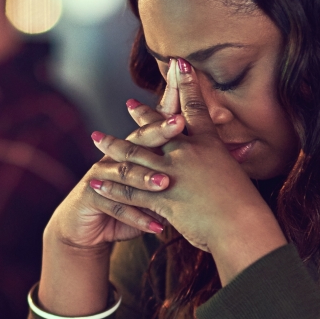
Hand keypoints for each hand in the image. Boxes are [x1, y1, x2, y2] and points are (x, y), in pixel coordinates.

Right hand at [34, 80, 186, 315]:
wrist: (87, 227)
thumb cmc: (130, 204)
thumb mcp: (158, 188)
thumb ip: (187, 171)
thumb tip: (232, 154)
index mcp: (135, 149)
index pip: (155, 123)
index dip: (169, 107)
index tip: (188, 91)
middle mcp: (117, 156)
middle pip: (139, 140)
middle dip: (158, 131)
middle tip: (179, 121)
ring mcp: (101, 175)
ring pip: (126, 173)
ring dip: (146, 178)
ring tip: (166, 183)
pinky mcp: (91, 197)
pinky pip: (117, 207)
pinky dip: (137, 219)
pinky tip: (158, 227)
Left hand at [89, 58, 286, 282]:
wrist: (243, 228)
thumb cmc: (246, 207)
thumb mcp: (237, 174)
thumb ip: (226, 160)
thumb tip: (233, 152)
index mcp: (210, 145)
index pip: (195, 108)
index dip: (186, 85)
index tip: (178, 65)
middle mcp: (189, 153)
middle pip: (157, 128)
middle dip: (141, 115)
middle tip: (128, 103)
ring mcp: (173, 173)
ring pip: (134, 156)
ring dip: (112, 146)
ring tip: (96, 138)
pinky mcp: (162, 197)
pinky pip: (130, 191)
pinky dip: (110, 186)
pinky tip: (94, 182)